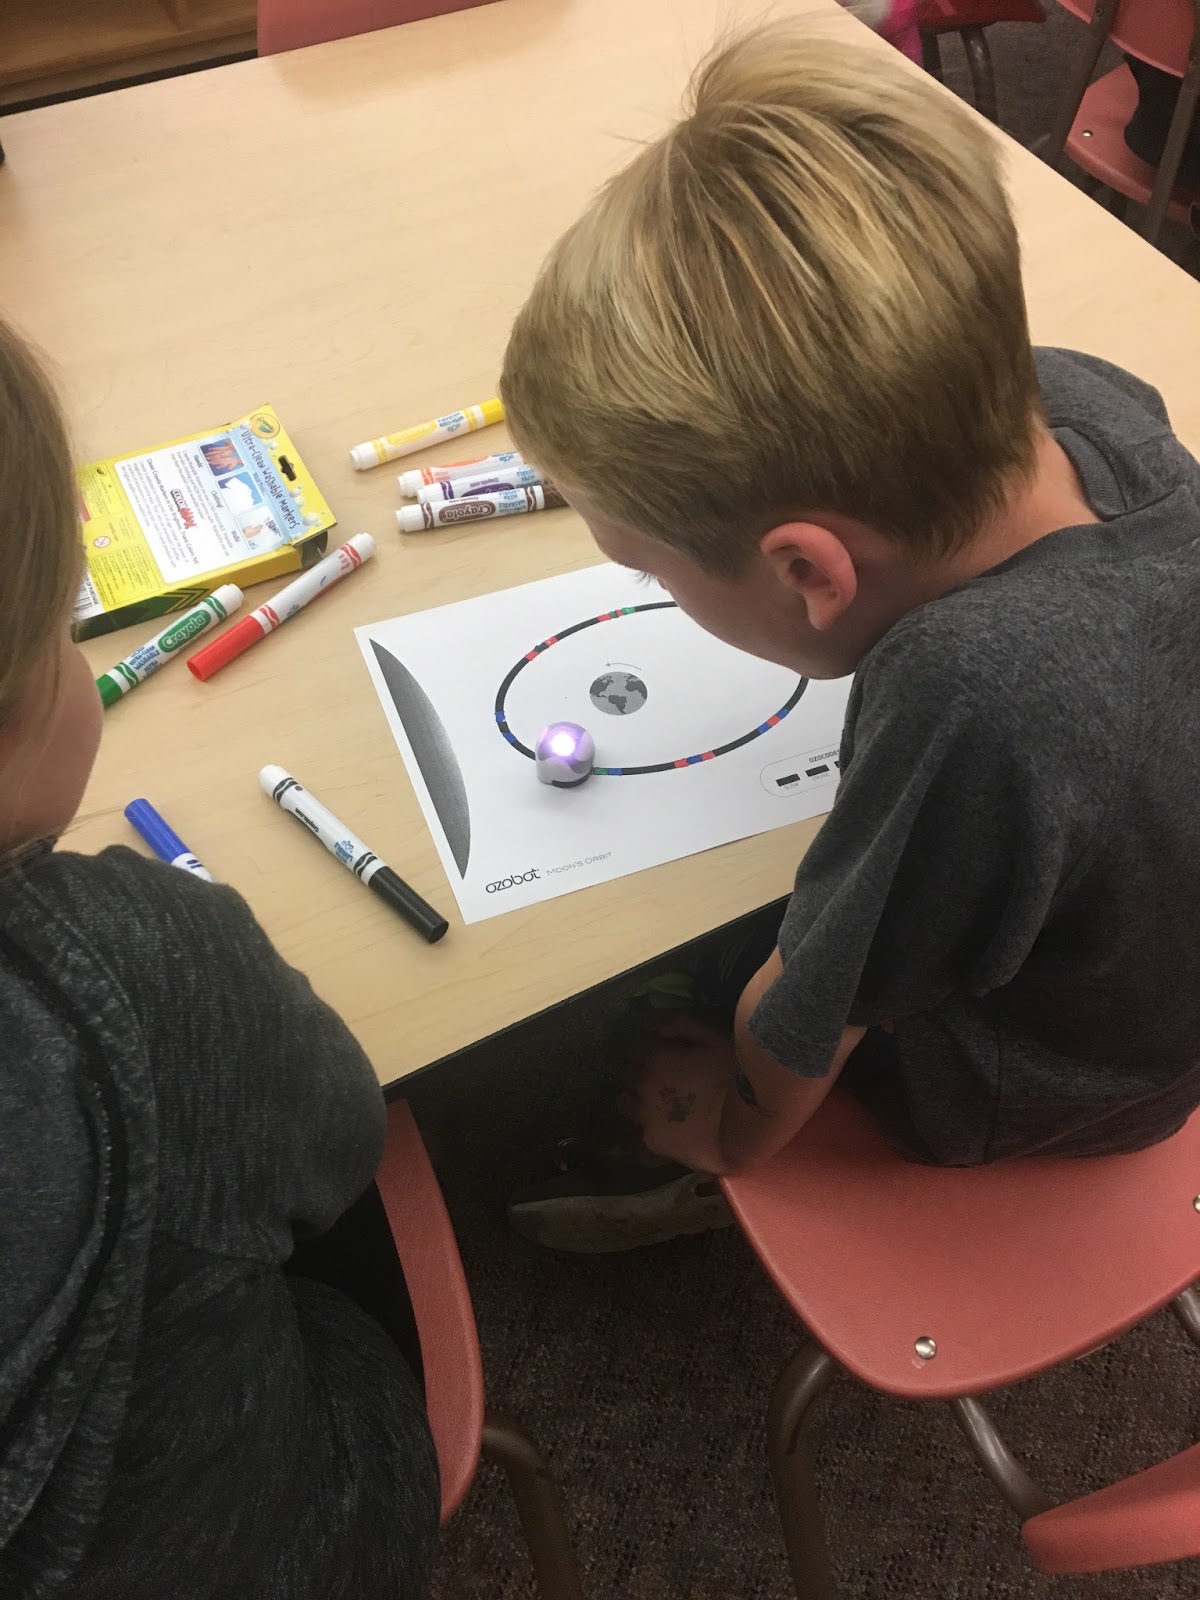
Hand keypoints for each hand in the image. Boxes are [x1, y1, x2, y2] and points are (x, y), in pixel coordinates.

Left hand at [620, 1012, 737, 1172]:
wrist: (750, 1125)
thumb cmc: (737, 1074)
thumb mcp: (712, 1034)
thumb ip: (676, 1022)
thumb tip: (647, 1020)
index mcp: (654, 1056)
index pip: (632, 1048)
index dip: (645, 1048)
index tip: (657, 1052)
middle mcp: (642, 1085)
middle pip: (625, 1074)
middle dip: (637, 1071)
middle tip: (660, 1075)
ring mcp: (645, 1116)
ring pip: (626, 1103)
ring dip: (636, 1097)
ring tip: (658, 1101)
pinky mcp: (654, 1143)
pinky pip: (640, 1130)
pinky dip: (649, 1125)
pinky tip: (666, 1126)